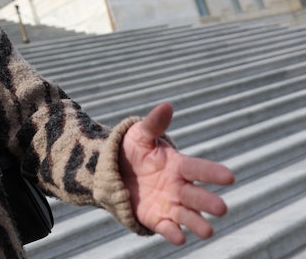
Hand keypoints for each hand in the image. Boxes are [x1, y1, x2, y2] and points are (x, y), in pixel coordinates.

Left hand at [119, 103, 234, 244]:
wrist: (113, 170)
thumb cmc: (133, 150)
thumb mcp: (140, 135)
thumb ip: (154, 124)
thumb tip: (166, 105)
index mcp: (178, 165)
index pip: (199, 168)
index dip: (213, 173)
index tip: (230, 177)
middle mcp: (179, 187)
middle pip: (197, 196)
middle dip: (209, 202)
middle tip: (222, 208)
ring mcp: (169, 205)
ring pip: (188, 216)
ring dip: (198, 223)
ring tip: (208, 231)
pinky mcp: (156, 219)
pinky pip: (167, 228)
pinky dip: (173, 233)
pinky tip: (179, 238)